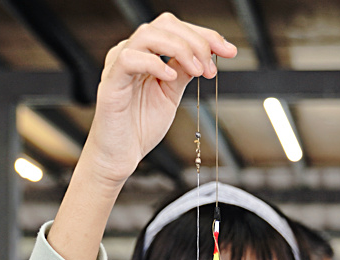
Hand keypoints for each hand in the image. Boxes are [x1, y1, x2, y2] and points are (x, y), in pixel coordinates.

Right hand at [83, 14, 236, 186]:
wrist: (120, 155)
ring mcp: (118, 64)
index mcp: (145, 53)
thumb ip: (184, 72)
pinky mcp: (111, 82)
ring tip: (196, 71)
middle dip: (196, 41)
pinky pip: (130, 59)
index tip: (228, 51)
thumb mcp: (171, 95)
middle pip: (165, 25)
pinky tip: (170, 78)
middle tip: (210, 67)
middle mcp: (132, 53)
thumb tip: (206, 56)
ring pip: (148, 35)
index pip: (176, 29)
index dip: (205, 36)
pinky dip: (155, 64)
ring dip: (180, 49)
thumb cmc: (139, 127)